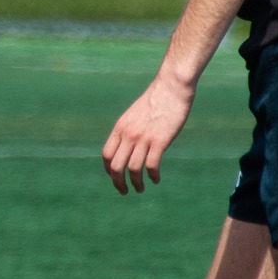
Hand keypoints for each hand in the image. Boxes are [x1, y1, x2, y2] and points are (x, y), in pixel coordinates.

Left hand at [101, 72, 193, 192]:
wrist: (171, 87)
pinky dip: (153, 176)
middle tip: (124, 191)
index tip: (115, 178)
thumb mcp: (134, 115)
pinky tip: (156, 179)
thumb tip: (127, 147)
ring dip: (136, 183)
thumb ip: (128, 130)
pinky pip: (151, 166)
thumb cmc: (155, 101)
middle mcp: (128, 135)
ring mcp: (143, 138)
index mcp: (120, 128)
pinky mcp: (160, 141)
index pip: (106, 155)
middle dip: (118, 183)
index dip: (108, 170)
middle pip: (115, 167)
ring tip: (140, 188)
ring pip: (133, 170)